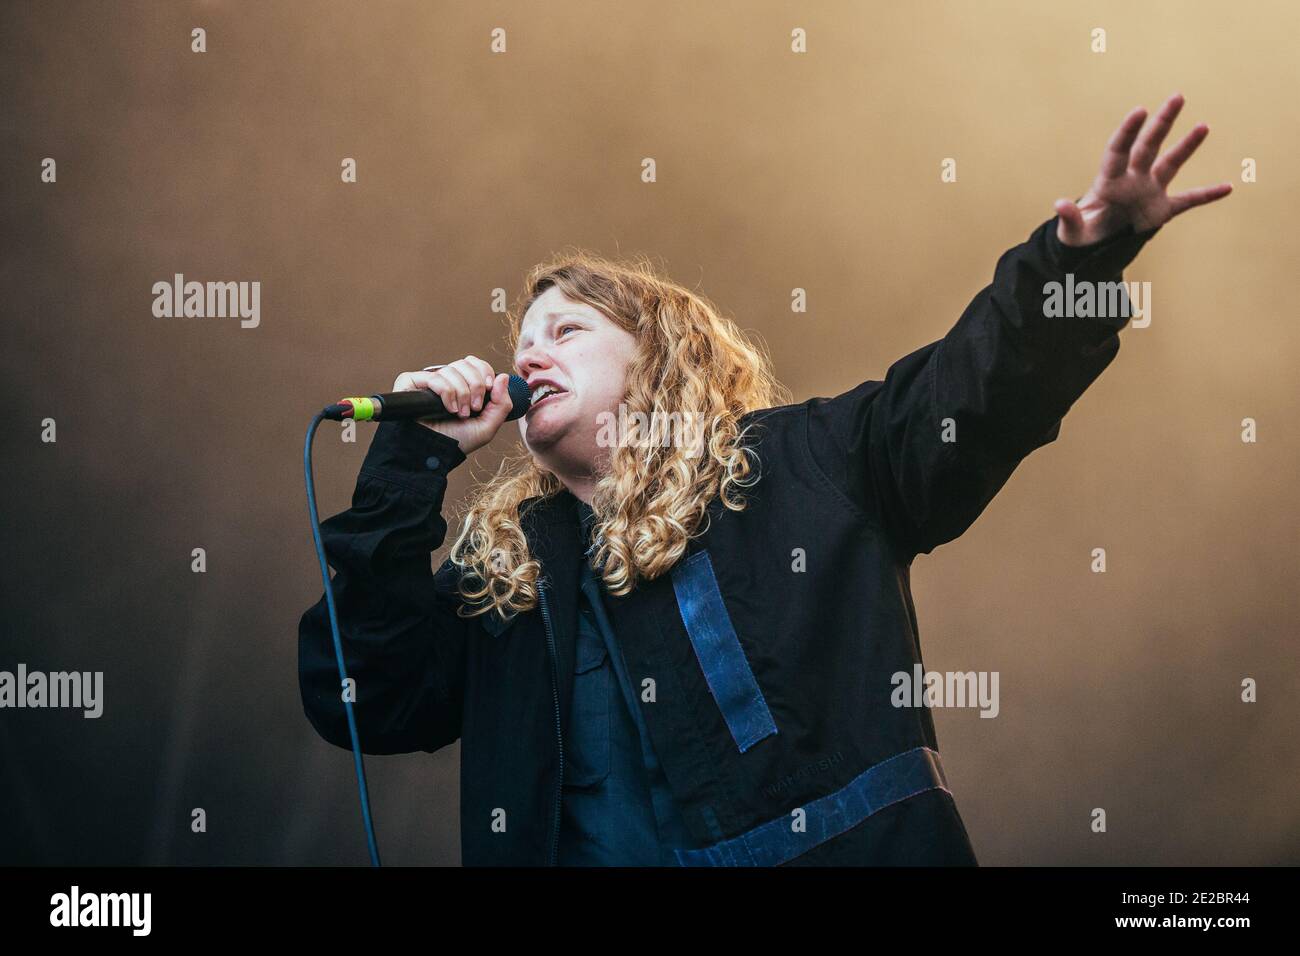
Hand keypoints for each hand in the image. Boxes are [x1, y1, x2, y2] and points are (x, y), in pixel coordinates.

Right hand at [392, 355, 512, 455]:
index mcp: (462, 386)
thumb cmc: (457, 442)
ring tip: (459, 413)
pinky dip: (446, 392)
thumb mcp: (487, 426)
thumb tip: (503, 376)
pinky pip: (434, 377)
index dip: (484, 371)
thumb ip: (502, 404)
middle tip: (475, 406)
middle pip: (465, 363)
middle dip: (475, 384)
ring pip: (451, 370)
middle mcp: (445, 381)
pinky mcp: (410, 383)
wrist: (434, 452)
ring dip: (461, 393)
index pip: (475, 363)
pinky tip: (448, 409)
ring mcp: (427, 382)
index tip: (489, 388)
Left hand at [1055, 92, 1231, 246]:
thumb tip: (1059, 204)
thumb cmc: (1080, 235)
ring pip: (1171, 163)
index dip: (1128, 131)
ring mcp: (1149, 191)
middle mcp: (1132, 179)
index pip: (1118, 150)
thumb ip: (1070, 218)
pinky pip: (1188, 200)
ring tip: (1204, 126)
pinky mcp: (1162, 209)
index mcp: (1108, 182)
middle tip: (1177, 97)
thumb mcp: (1072, 232)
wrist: (1095, 246)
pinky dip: (1207, 195)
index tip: (1139, 111)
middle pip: (1148, 146)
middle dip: (1162, 122)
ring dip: (1187, 146)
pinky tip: (1228, 187)